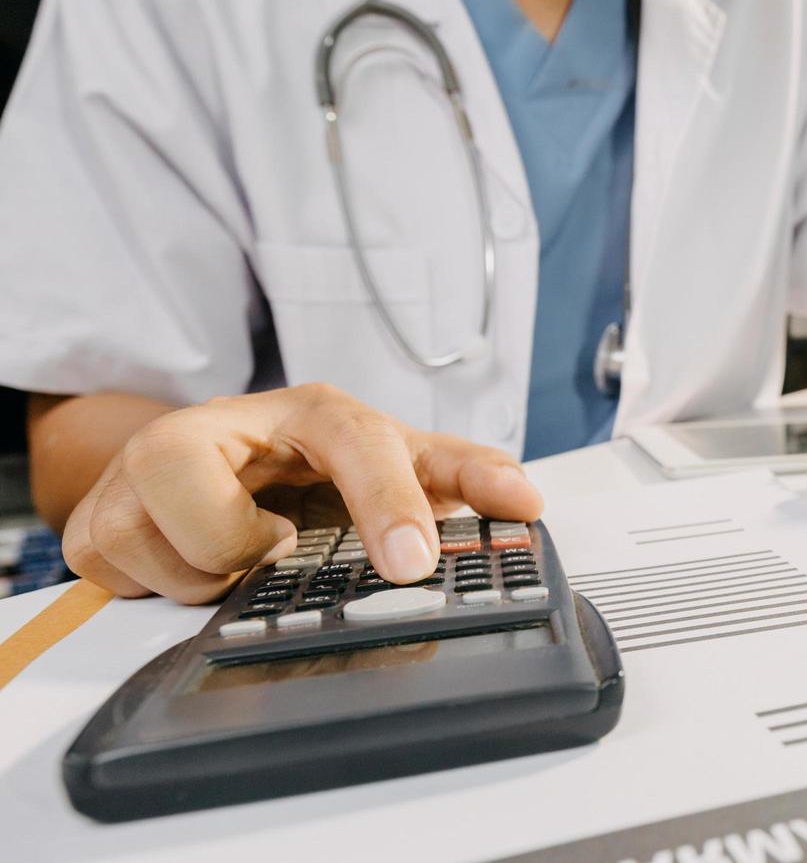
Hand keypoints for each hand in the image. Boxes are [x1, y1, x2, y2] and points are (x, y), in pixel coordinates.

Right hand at [63, 384, 543, 601]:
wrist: (212, 458)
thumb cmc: (312, 462)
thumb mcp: (393, 460)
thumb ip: (462, 477)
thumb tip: (524, 501)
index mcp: (307, 411)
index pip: (354, 442)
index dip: (387, 502)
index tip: (413, 564)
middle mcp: (212, 426)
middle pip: (212, 513)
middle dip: (244, 550)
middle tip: (272, 545)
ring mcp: (139, 467)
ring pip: (163, 554)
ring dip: (208, 575)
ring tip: (235, 551)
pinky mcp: (94, 515)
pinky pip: (120, 579)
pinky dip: (162, 584)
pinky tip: (187, 557)